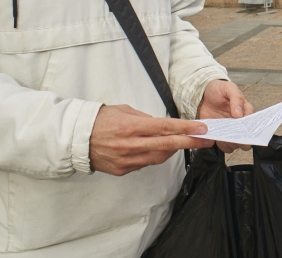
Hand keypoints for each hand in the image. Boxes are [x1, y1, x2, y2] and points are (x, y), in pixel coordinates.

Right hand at [89, 104, 212, 175]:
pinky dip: (154, 156)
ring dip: (173, 150)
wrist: (75, 139)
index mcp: (131, 126)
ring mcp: (127, 160)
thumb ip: (145, 119)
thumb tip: (163, 126)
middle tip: (206, 140)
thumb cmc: (100, 120)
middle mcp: (130, 145)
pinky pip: (145, 163)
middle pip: (167, 145)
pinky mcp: (122, 170)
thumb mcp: (124, 111)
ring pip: (158, 157)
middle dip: (190, 143)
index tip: (201, 128)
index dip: (185, 129)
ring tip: (185, 142)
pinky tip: (158, 149)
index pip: (164, 128)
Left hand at [197, 80, 254, 153]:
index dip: (249, 126)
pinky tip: (216, 138)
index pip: (252, 121)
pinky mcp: (220, 135)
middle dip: (242, 139)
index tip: (242, 127)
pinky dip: (221, 144)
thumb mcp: (229, 88)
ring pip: (236, 144)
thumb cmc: (218, 90)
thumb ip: (236, 98)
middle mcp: (239, 122)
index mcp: (245, 110)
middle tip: (233, 134)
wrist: (202, 95)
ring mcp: (230, 130)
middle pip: (246, 136)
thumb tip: (239, 114)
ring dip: (231, 143)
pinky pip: (225, 146)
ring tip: (223, 136)